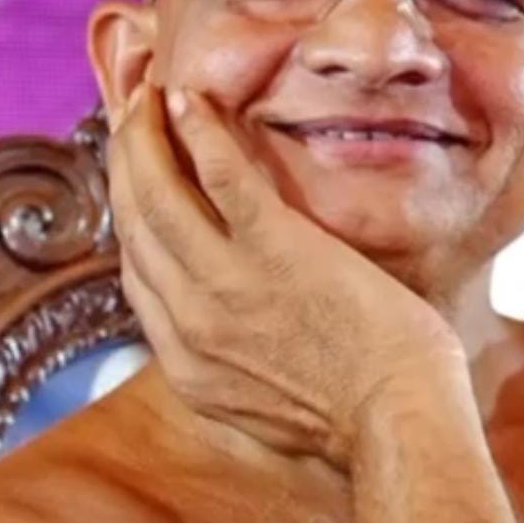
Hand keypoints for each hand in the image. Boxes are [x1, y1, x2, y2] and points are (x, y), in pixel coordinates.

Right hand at [108, 84, 466, 465]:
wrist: (399, 422)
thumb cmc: (359, 418)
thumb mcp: (269, 411)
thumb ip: (235, 369)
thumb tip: (236, 341)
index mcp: (187, 363)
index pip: (139, 273)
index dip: (131, 216)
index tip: (136, 180)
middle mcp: (189, 322)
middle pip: (136, 226)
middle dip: (125, 164)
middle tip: (130, 120)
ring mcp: (227, 284)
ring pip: (159, 196)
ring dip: (144, 138)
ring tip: (147, 100)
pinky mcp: (276, 251)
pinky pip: (220, 178)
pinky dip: (197, 133)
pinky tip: (187, 99)